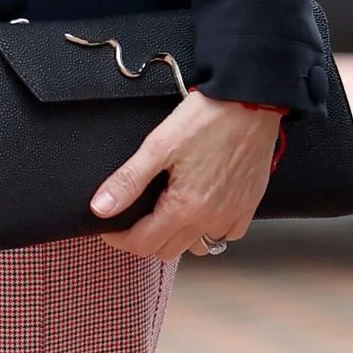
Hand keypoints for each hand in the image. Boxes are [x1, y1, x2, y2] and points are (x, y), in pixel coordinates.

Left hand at [91, 89, 282, 259]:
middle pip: (167, 250)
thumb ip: (129, 180)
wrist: (251, 101)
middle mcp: (210, 218)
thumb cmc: (207, 118)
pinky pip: (227, 234)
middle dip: (144, 239)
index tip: (108, 226)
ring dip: (177, 238)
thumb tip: (101, 208)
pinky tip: (199, 212)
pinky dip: (209, 230)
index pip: (143, 244)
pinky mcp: (249, 204)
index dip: (119, 238)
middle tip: (132, 219)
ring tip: (164, 216)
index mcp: (184, 207)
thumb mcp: (159, 146)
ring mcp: (233, 214)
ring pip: (198, 246)